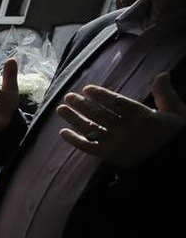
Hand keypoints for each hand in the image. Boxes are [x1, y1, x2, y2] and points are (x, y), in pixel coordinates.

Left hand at [56, 73, 185, 167]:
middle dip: (83, 105)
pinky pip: (89, 148)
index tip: (88, 89)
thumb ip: (166, 94)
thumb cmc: (173, 135)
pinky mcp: (110, 157)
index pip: (118, 104)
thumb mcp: (176, 113)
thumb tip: (162, 74)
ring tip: (61, 109)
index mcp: (143, 118)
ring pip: (92, 129)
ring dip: (74, 119)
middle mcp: (127, 131)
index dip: (102, 96)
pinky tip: (62, 132)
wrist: (172, 163)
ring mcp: (117, 145)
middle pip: (100, 115)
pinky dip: (75, 141)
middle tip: (69, 96)